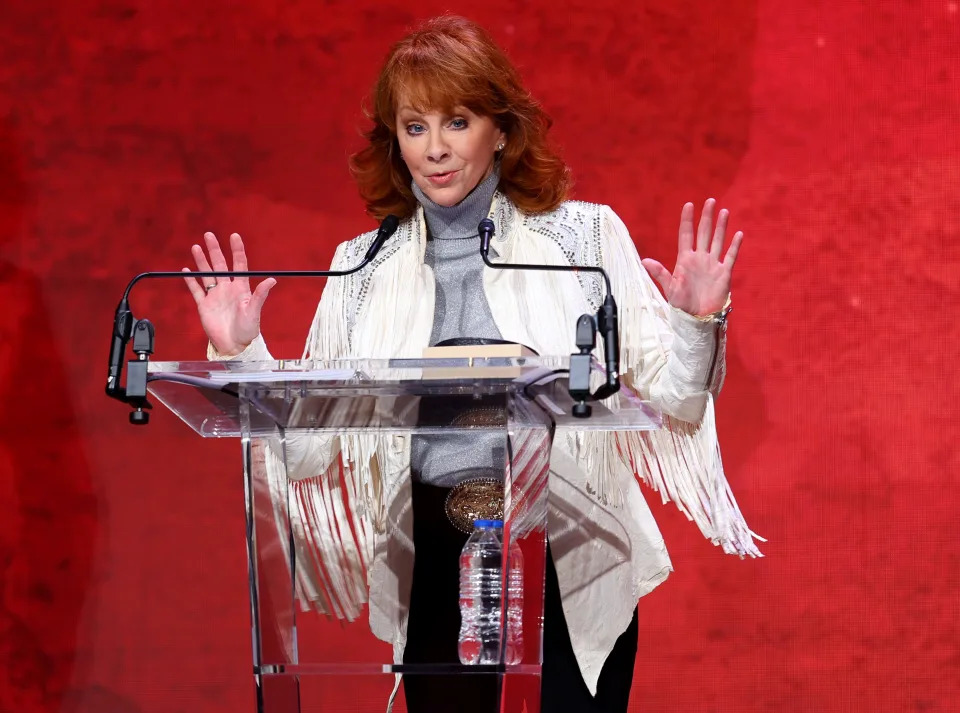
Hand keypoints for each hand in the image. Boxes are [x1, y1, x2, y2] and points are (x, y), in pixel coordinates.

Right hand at [182, 232, 275, 355]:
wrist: (234, 345)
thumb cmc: (248, 330)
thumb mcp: (254, 311)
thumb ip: (260, 295)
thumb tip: (272, 280)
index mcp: (241, 288)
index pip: (239, 264)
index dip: (237, 250)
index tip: (234, 236)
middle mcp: (227, 289)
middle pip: (220, 265)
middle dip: (214, 250)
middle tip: (209, 235)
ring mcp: (215, 296)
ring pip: (206, 274)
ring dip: (201, 261)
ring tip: (196, 247)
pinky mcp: (204, 305)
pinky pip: (196, 290)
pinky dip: (191, 281)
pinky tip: (186, 270)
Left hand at [641, 198, 742, 316]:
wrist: (697, 317)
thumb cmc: (681, 304)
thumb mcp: (669, 288)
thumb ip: (660, 273)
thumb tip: (645, 261)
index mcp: (685, 260)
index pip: (686, 235)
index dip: (687, 220)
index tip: (688, 205)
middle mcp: (699, 258)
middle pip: (704, 233)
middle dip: (706, 217)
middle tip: (709, 201)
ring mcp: (712, 264)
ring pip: (718, 241)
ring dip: (721, 227)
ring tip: (724, 212)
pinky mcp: (723, 273)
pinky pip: (730, 256)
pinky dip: (734, 245)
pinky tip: (738, 234)